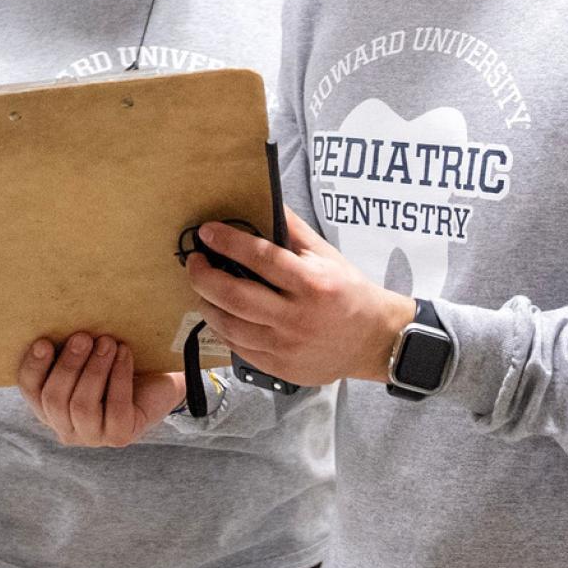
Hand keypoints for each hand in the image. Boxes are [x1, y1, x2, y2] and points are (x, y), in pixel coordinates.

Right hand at [17, 332, 186, 445]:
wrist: (157, 379)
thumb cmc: (114, 362)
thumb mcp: (88, 353)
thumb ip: (70, 345)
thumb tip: (59, 321)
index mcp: (48, 404)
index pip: (31, 389)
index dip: (33, 367)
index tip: (44, 342)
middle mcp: (65, 426)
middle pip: (54, 400)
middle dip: (68, 366)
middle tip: (83, 337)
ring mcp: (91, 436)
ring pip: (82, 406)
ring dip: (95, 370)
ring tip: (108, 342)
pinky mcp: (119, 436)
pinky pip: (115, 408)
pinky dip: (119, 377)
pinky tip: (124, 354)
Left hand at [185, 207, 416, 387]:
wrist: (374, 341)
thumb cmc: (348, 291)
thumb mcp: (326, 254)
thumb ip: (292, 229)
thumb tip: (263, 200)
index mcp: (312, 283)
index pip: (260, 258)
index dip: (228, 242)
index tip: (206, 232)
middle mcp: (297, 317)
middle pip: (235, 296)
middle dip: (204, 276)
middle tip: (194, 261)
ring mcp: (286, 346)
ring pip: (230, 325)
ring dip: (206, 303)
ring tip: (201, 287)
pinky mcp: (280, 368)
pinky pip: (238, 348)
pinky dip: (221, 328)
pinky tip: (219, 312)